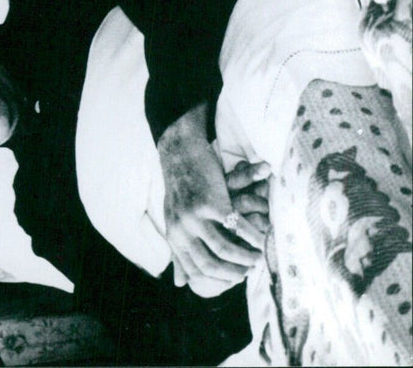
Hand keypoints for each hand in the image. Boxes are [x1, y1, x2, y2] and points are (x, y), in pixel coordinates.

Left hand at [158, 106, 264, 296]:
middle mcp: (183, 229)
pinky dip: (252, 236)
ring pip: (225, 250)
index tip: (233, 280)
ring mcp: (197, 217)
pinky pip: (237, 226)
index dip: (216, 280)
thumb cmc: (180, 186)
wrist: (180, 151)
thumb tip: (179, 283)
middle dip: (232, 274)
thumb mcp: (172, 219)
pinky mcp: (213, 202)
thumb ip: (178, 250)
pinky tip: (261, 240)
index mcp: (174, 235)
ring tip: (258, 259)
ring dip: (245, 258)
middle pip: (210, 265)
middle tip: (248, 273)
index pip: (194, 270)